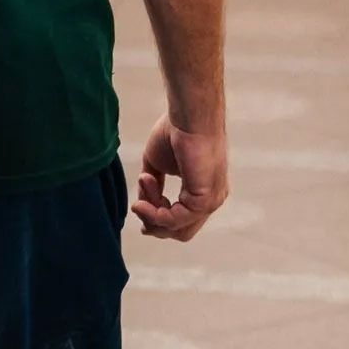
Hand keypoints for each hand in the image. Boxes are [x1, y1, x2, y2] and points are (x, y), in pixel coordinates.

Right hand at [132, 117, 227, 240]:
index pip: (182, 220)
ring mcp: (210, 202)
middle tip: (138, 207)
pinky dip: (154, 214)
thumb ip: (152, 187)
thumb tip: (142, 205)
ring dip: (151, 215)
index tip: (138, 206)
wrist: (188, 116)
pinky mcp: (204, 200)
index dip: (158, 220)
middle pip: (181, 232)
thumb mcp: (156, 164)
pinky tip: (141, 202)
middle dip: (155, 224)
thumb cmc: (175, 131)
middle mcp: (211, 200)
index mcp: (203, 192)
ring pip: (176, 228)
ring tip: (138, 199)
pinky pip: (175, 219)